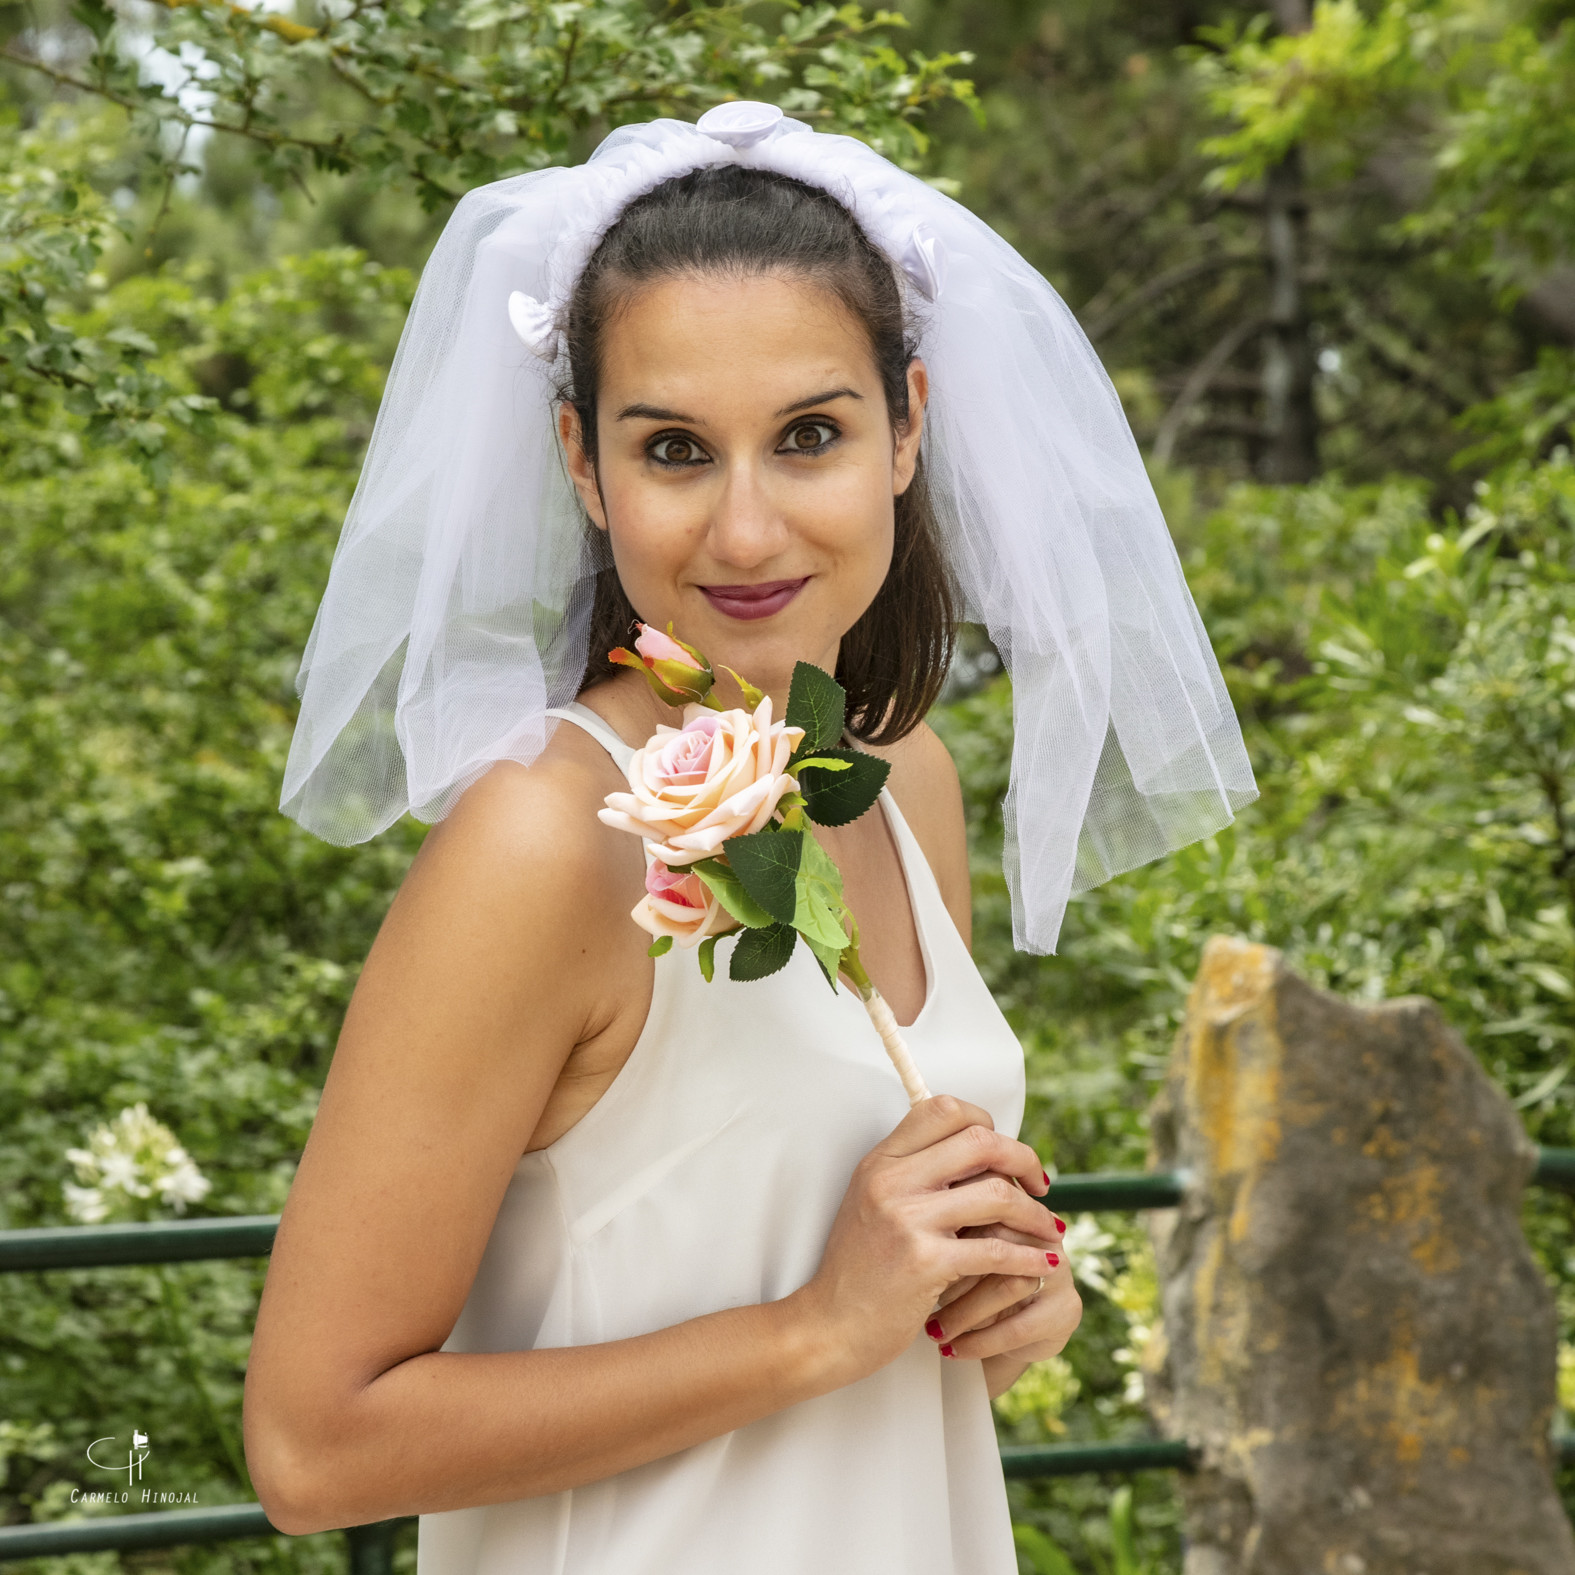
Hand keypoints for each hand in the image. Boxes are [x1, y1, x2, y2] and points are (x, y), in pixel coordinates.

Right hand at [790, 1096, 1059, 1383]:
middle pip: (980, 1142)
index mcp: (880, 1161)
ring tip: (1049, 1230)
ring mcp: (906, 1220)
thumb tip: (983, 1154)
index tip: (1005, 1154)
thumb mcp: (873, 1204)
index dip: (985, 1122)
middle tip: (1040, 1185)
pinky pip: (996, 1251)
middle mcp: (891, 1181)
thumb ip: (916, 1175)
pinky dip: (1030, 1257)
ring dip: (1034, 1214)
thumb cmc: (860, 1269)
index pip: (943, 1109)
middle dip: (1023, 1160)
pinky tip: (1045, 1263)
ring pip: (996, 1194)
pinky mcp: (924, 1263)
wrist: (829, 1326)